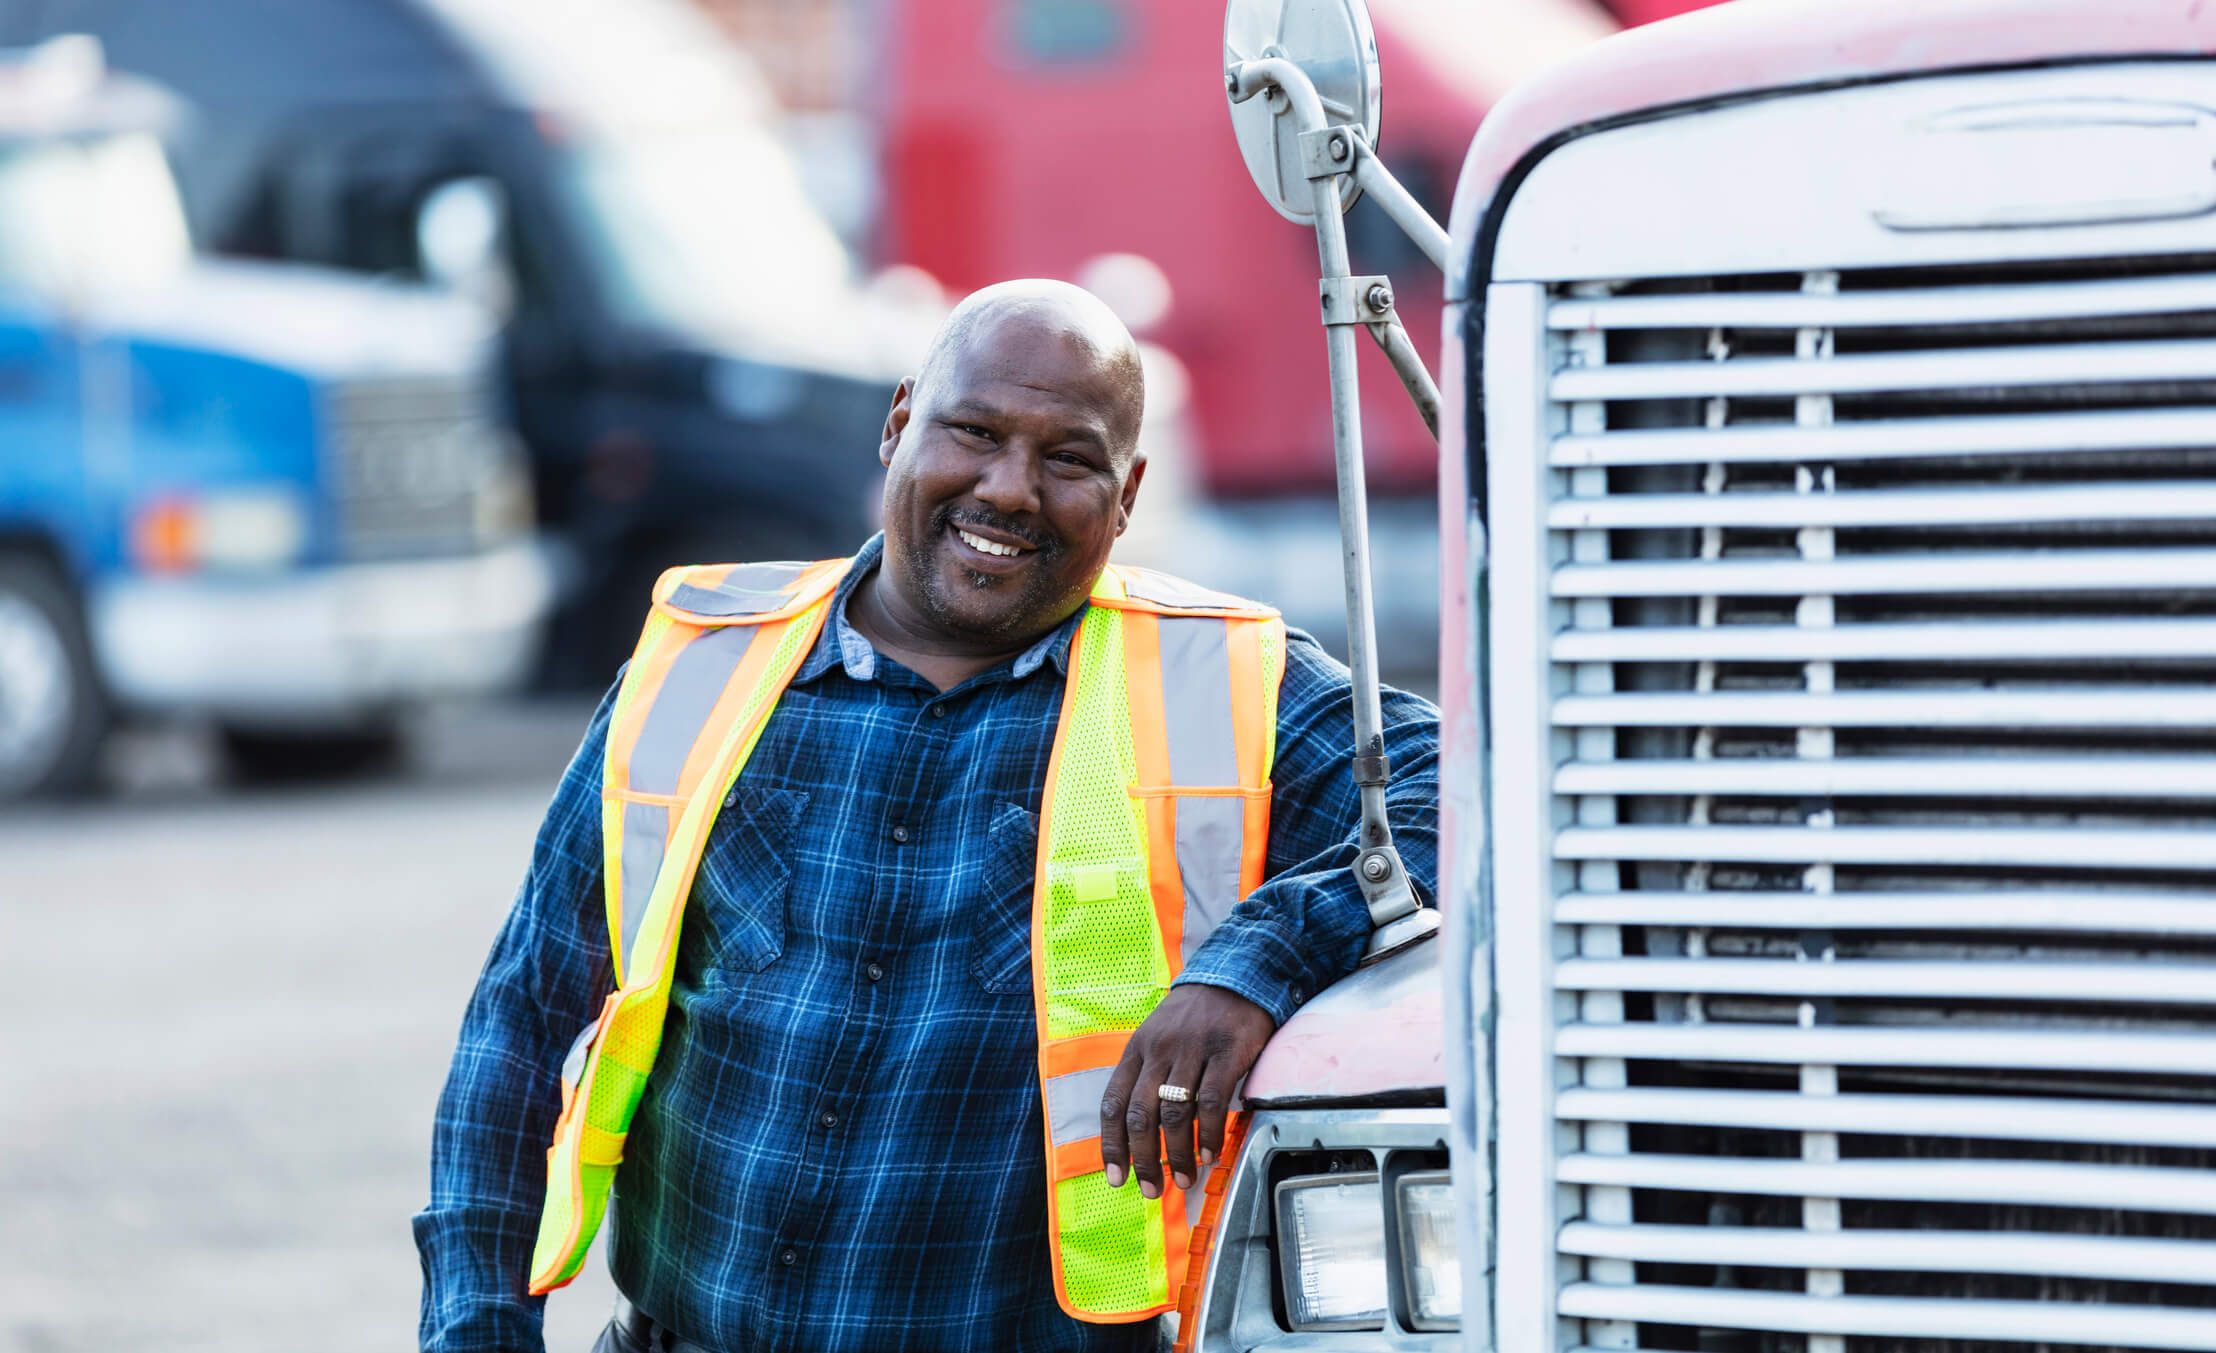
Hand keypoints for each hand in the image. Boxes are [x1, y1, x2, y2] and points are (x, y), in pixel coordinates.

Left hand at [1098, 984, 1275, 1199]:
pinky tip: (1209, 1154)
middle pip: (1141, 1115)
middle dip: (1143, 1159)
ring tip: (1183, 1179)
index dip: (1112, 1145)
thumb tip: (1140, 1132)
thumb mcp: (1158, 1038)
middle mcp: (1158, 1050)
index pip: (1114, 1103)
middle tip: (1150, 1189)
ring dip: (1177, 1153)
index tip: (1116, 1177)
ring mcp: (1191, 1050)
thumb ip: (1147, 1076)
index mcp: (1137, 1050)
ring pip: (1175, 1113)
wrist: (1235, 977)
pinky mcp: (1225, 1052)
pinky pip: (1212, 1101)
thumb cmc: (1194, 1018)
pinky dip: (1208, 1133)